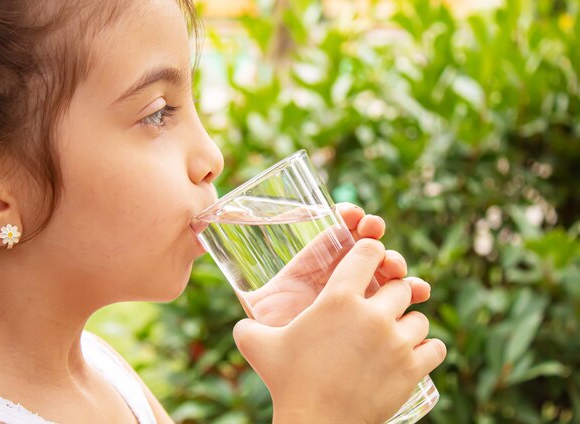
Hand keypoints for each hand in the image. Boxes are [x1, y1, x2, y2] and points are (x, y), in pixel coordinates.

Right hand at [233, 239, 446, 423]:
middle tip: (378, 309)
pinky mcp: (412, 368)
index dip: (371, 252)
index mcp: (339, 298)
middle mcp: (372, 313)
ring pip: (419, 316)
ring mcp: (396, 341)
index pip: (369, 252)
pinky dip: (427, 349)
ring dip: (408, 323)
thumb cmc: (287, 382)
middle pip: (399, 285)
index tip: (372, 260)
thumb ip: (249, 328)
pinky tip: (415, 353)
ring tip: (394, 336)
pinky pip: (435, 347)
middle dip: (390, 293)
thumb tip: (240, 324)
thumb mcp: (260, 346)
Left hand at [239, 203, 428, 325]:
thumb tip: (223, 268)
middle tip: (375, 233)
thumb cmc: (280, 337)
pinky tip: (420, 291)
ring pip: (387, 268)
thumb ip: (251, 296)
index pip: (336, 231)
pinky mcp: (384, 312)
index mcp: (318, 263)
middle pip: (365, 245)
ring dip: (395, 262)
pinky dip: (415, 290)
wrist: (300, 369)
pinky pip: (403, 297)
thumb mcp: (263, 312)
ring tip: (395, 268)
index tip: (352, 215)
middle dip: (373, 234)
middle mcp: (344, 273)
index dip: (347, 217)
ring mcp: (366, 291)